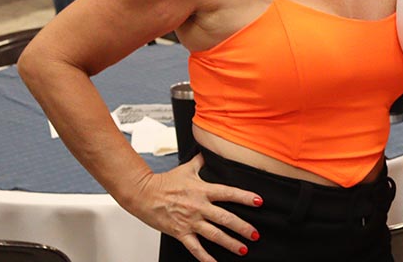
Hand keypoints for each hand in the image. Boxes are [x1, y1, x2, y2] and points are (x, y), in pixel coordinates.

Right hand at [131, 154, 261, 261]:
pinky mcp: (180, 232)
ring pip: (214, 235)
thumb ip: (201, 161)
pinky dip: (205, 257)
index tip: (259, 201)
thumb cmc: (164, 182)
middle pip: (225, 218)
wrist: (143, 194)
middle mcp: (199, 207)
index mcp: (203, 190)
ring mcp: (190, 221)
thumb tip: (209, 151)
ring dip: (230, 243)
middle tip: (255, 234)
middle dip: (242, 227)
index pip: (229, 193)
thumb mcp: (186, 168)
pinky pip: (195, 247)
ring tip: (243, 249)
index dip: (245, 197)